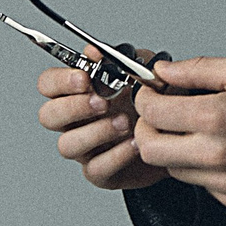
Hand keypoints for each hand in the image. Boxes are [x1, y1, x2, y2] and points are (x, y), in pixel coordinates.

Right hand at [37, 49, 168, 192]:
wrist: (177, 134)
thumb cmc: (151, 102)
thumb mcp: (140, 71)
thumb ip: (117, 59)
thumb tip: (92, 52)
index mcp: (77, 94)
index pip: (48, 84)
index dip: (60, 81)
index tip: (84, 78)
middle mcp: (74, 122)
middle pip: (48, 116)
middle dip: (73, 107)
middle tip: (102, 102)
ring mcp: (85, 149)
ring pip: (67, 145)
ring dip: (95, 132)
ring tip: (124, 123)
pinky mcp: (101, 173)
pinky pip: (95, 168)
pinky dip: (115, 155)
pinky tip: (134, 144)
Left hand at [132, 55, 225, 212]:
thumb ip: (196, 70)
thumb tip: (164, 72)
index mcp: (215, 118)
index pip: (152, 113)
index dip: (145, 99)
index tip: (151, 94)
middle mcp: (216, 155)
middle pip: (150, 150)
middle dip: (147, 129)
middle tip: (159, 115)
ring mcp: (223, 181)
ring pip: (172, 169)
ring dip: (174, 148)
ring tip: (197, 130)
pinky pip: (199, 182)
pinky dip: (200, 165)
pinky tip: (220, 148)